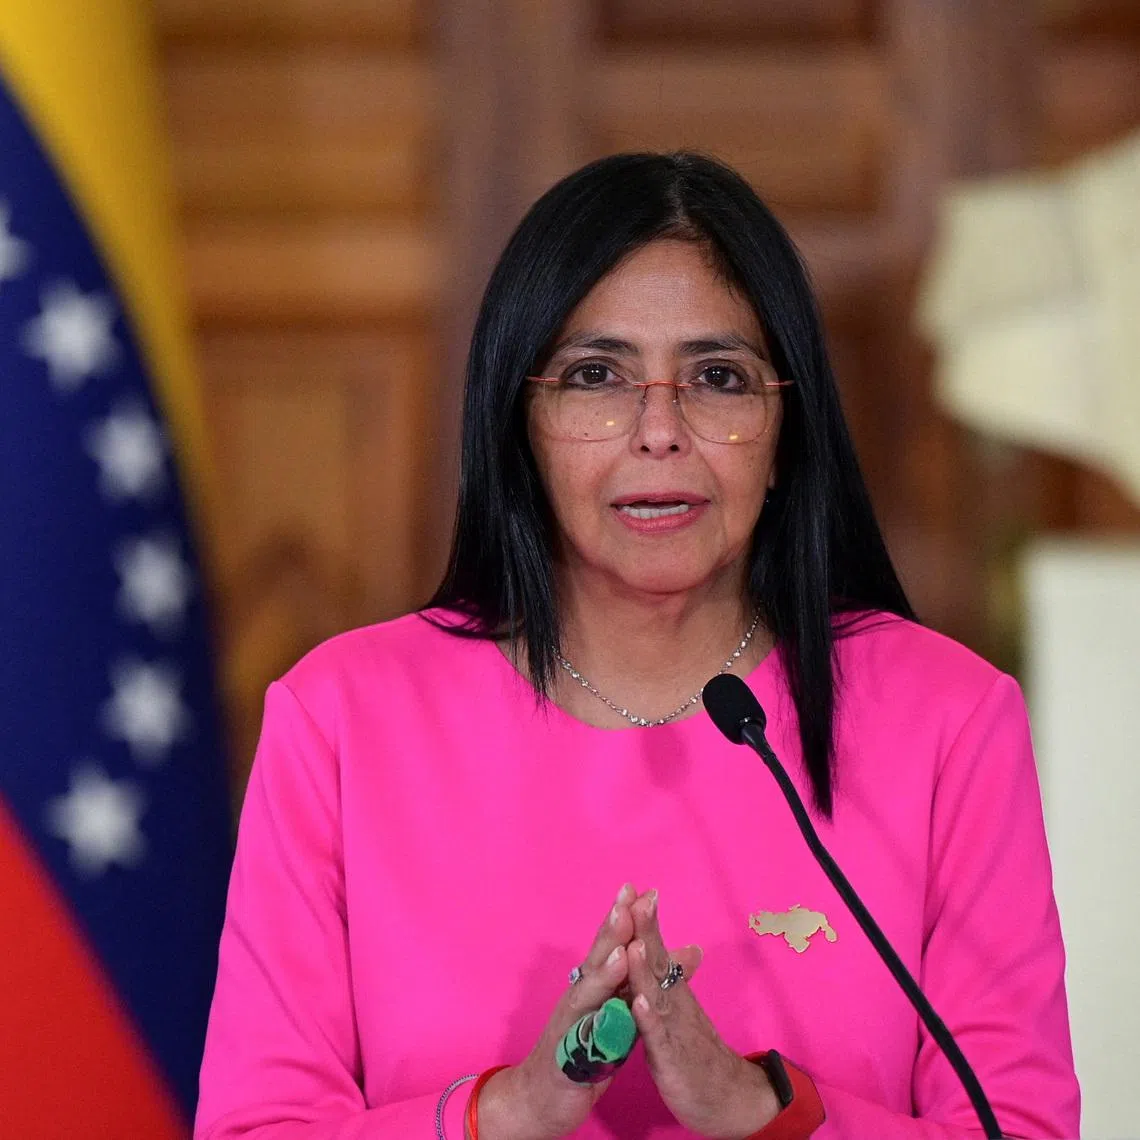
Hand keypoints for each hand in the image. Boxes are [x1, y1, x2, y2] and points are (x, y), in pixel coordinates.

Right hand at [474, 883, 635, 1139]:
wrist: (543, 1099)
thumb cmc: (585, 1051)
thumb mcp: (622, 1014)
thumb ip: (644, 983)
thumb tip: (689, 953)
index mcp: (595, 986)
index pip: (612, 946)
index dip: (625, 918)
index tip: (643, 889)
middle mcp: (579, 997)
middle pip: (596, 958)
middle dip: (613, 928)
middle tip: (628, 898)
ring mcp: (569, 1025)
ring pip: (587, 993)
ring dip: (604, 970)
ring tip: (623, 948)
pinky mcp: (566, 1057)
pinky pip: (582, 1039)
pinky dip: (595, 1027)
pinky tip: (609, 1014)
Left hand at [627, 890, 780, 1139]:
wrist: (729, 1099)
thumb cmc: (698, 1053)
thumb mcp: (685, 1012)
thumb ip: (678, 980)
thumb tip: (685, 947)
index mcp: (671, 992)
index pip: (656, 950)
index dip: (643, 922)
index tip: (632, 889)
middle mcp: (674, 1003)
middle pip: (658, 961)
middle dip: (645, 930)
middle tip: (636, 897)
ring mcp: (674, 1030)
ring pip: (657, 995)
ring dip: (645, 969)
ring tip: (634, 942)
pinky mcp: (672, 1060)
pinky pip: (659, 1038)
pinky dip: (648, 1020)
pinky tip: (640, 1002)